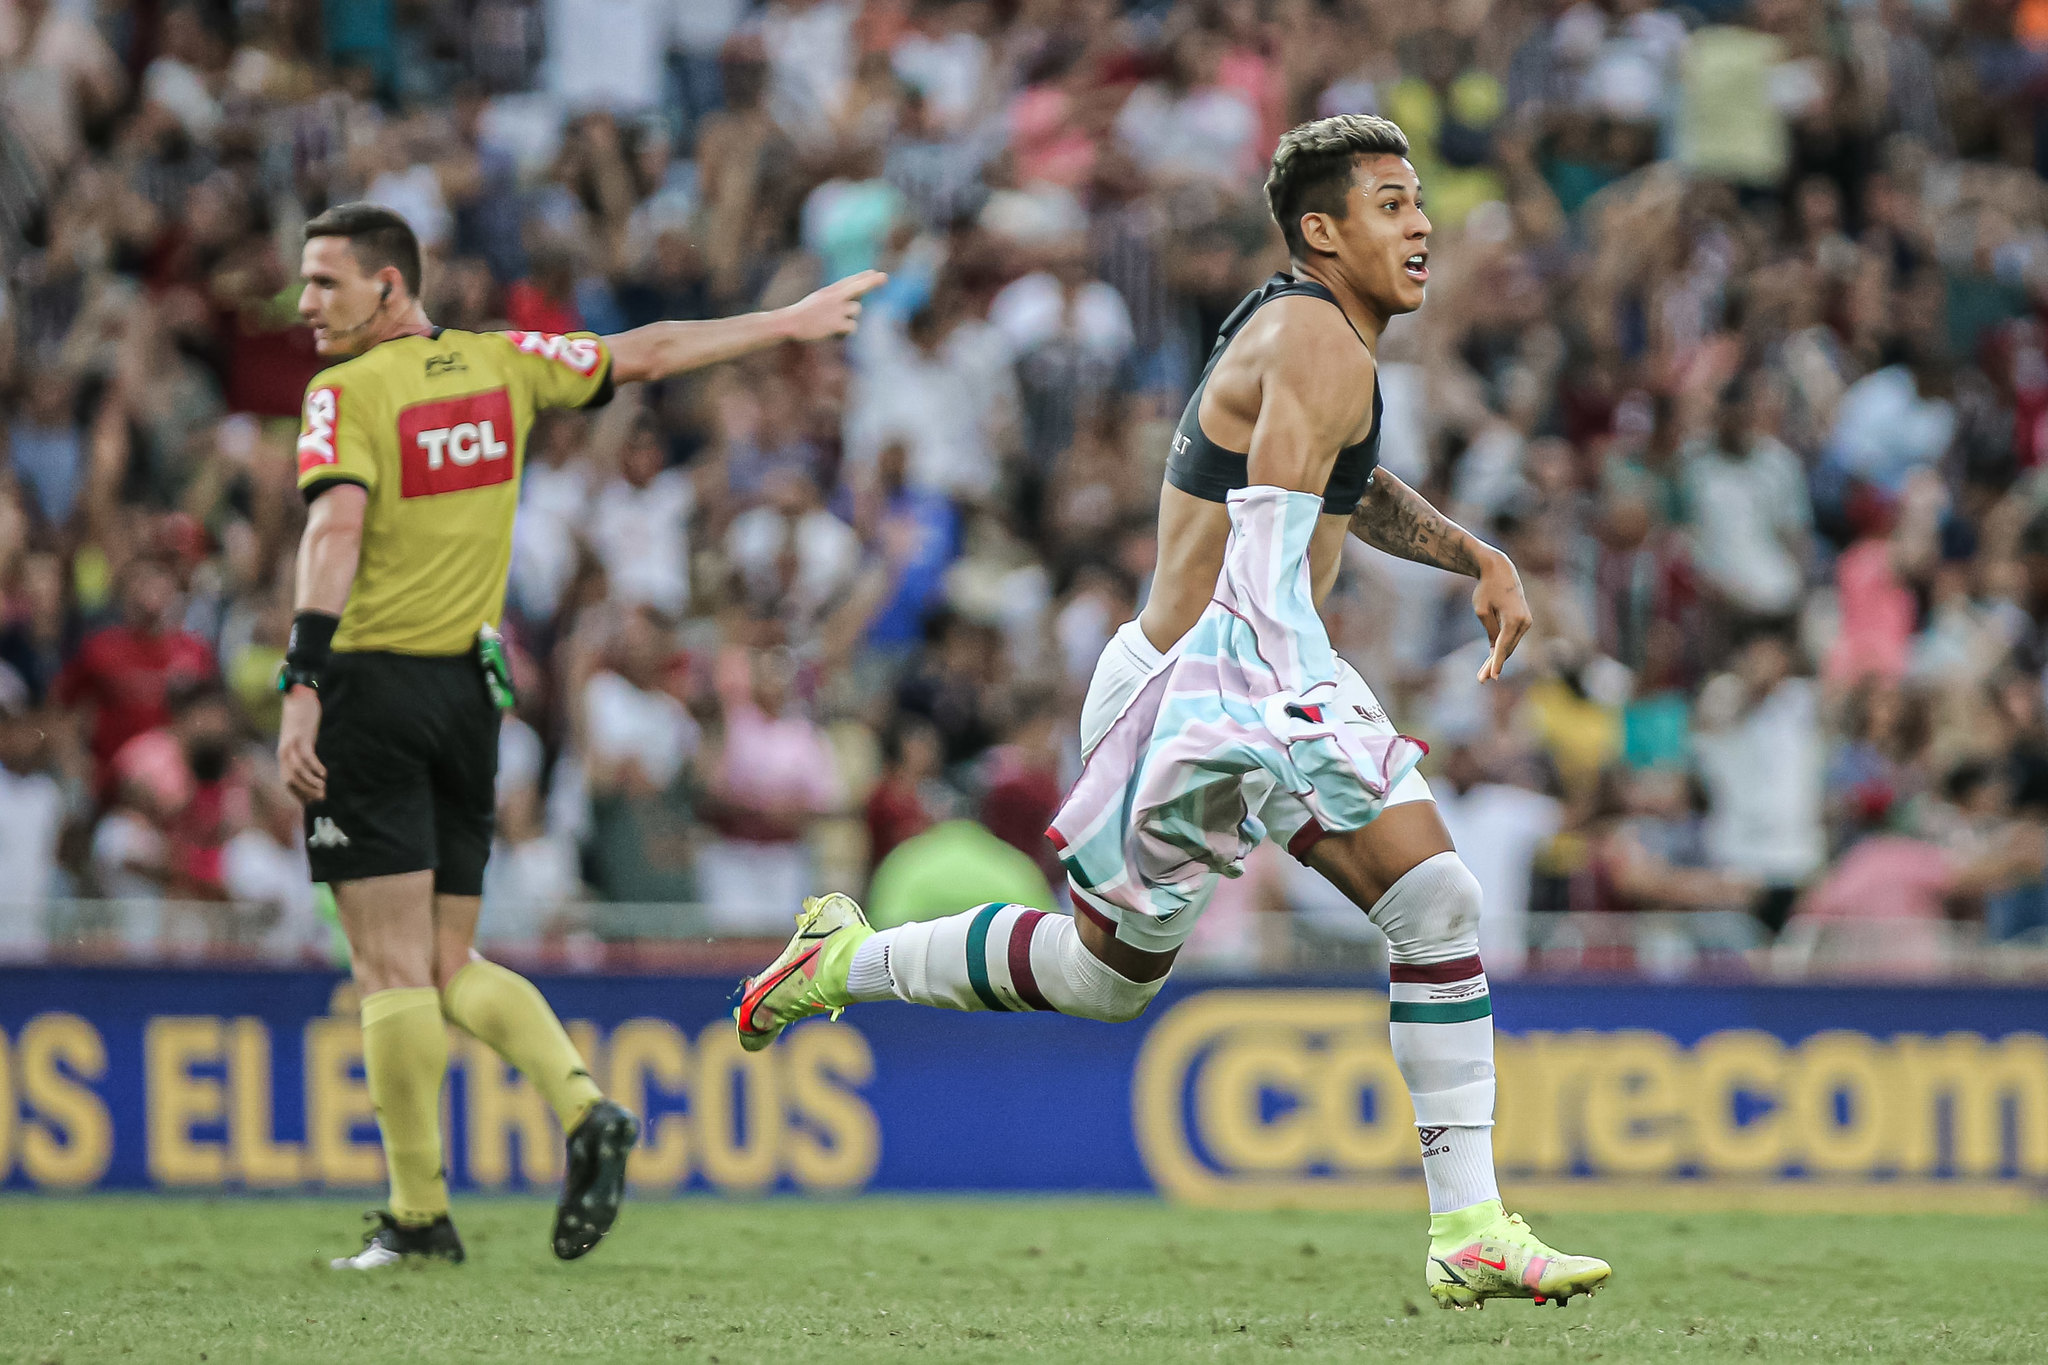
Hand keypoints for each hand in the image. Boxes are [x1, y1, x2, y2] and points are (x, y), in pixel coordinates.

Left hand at [277, 686, 326, 803]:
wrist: (299, 698)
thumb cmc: (302, 720)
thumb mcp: (300, 740)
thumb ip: (302, 754)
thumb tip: (313, 770)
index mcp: (283, 756)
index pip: (287, 782)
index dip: (299, 794)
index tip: (313, 801)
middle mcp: (284, 753)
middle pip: (291, 780)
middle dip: (306, 792)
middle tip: (322, 797)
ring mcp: (291, 745)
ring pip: (298, 771)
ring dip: (311, 783)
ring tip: (323, 787)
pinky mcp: (301, 738)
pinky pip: (307, 758)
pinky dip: (316, 768)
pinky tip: (324, 773)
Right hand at [778, 270, 886, 342]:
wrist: (790, 323)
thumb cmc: (803, 315)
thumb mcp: (819, 301)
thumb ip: (837, 300)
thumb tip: (857, 302)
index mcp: (829, 291)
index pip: (849, 281)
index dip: (862, 277)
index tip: (874, 273)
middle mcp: (834, 297)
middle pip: (858, 287)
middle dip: (872, 282)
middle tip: (885, 277)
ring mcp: (836, 309)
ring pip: (857, 310)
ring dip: (850, 318)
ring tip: (834, 324)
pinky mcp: (836, 323)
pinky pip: (852, 327)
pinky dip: (846, 332)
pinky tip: (835, 334)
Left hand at [1472, 552, 1533, 683]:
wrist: (1499, 570)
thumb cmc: (1487, 588)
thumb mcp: (1482, 611)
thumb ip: (1490, 631)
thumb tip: (1494, 649)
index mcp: (1514, 619)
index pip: (1503, 646)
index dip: (1496, 662)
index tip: (1492, 677)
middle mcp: (1524, 622)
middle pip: (1507, 649)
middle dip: (1494, 665)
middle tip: (1481, 680)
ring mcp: (1526, 622)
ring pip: (1510, 645)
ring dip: (1498, 659)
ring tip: (1483, 675)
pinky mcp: (1524, 621)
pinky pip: (1511, 639)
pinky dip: (1502, 649)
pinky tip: (1491, 661)